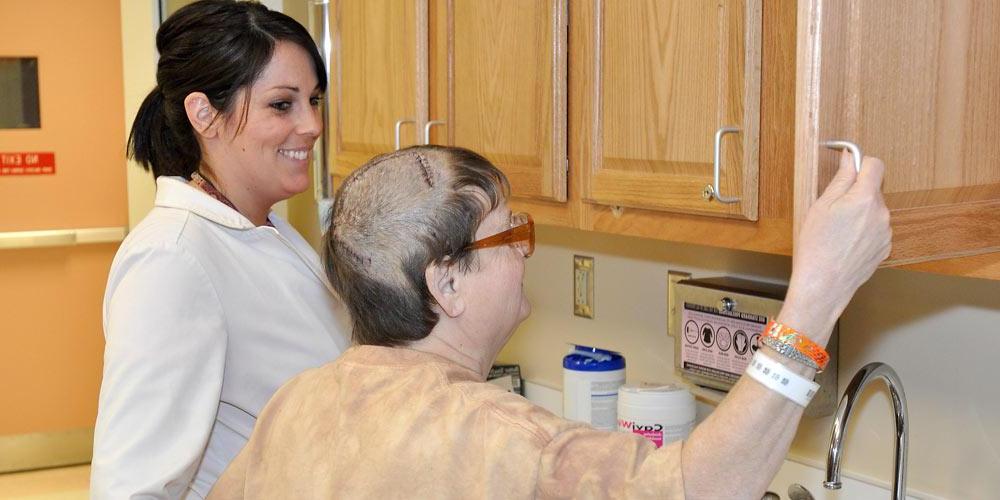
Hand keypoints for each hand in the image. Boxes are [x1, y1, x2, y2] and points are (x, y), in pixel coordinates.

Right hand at [783, 151, 891, 338]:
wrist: (824, 284)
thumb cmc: (817, 246)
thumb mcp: (821, 206)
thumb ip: (841, 179)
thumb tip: (850, 159)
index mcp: (865, 198)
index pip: (875, 164)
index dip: (860, 163)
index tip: (849, 168)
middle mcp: (882, 213)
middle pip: (874, 189)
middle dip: (857, 193)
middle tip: (833, 209)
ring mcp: (886, 232)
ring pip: (875, 211)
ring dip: (860, 214)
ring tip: (838, 231)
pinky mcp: (885, 248)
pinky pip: (876, 229)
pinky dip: (864, 231)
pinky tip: (846, 243)